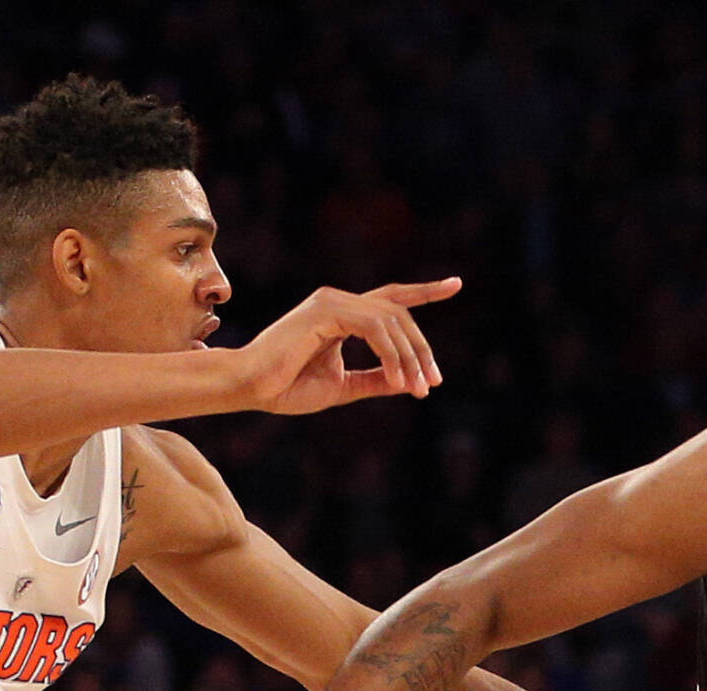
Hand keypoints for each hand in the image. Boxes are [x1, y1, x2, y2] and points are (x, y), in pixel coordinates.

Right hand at [234, 280, 459, 414]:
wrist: (251, 387)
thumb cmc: (287, 387)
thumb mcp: (344, 386)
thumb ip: (375, 379)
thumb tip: (408, 381)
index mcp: (343, 314)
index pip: (391, 299)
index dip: (425, 292)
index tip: (455, 285)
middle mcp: (339, 300)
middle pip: (398, 314)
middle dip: (421, 350)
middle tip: (432, 383)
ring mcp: (331, 302)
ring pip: (390, 322)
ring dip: (409, 358)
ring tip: (416, 389)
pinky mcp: (325, 311)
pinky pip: (374, 328)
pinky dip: (391, 355)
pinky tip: (397, 380)